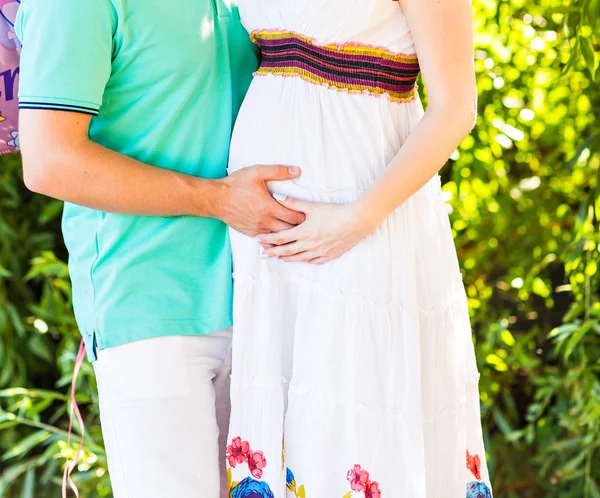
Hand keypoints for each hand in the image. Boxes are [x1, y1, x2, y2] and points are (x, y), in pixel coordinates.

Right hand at [214, 166, 305, 236]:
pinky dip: (276, 242)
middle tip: (307, 225)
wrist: (216, 199)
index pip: (294, 217)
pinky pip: (267, 242)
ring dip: (289, 236)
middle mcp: (264, 221)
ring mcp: (258, 230)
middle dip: (299, 228)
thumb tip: (297, 171)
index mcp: (268, 207)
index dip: (304, 216)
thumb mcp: (257, 172)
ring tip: (298, 234)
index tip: (309, 214)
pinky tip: (281, 241)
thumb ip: (278, 171)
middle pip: (289, 231)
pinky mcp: (251, 234)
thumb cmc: (236, 184)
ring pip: (279, 239)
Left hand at [256, 197, 376, 263]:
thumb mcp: (312, 206)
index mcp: (303, 232)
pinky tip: (301, 259)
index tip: (258, 239)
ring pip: (298, 258)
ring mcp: (319, 252)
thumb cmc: (335, 212)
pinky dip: (304, 260)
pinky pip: (313, 261)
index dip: (268, 239)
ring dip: (287, 258)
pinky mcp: (329, 255)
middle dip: (273, 252)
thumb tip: (278, 197)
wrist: (356, 221)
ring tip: (278, 257)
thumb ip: (294, 203)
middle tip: (263, 253)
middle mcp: (309, 245)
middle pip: (286, 251)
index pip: (280, 238)